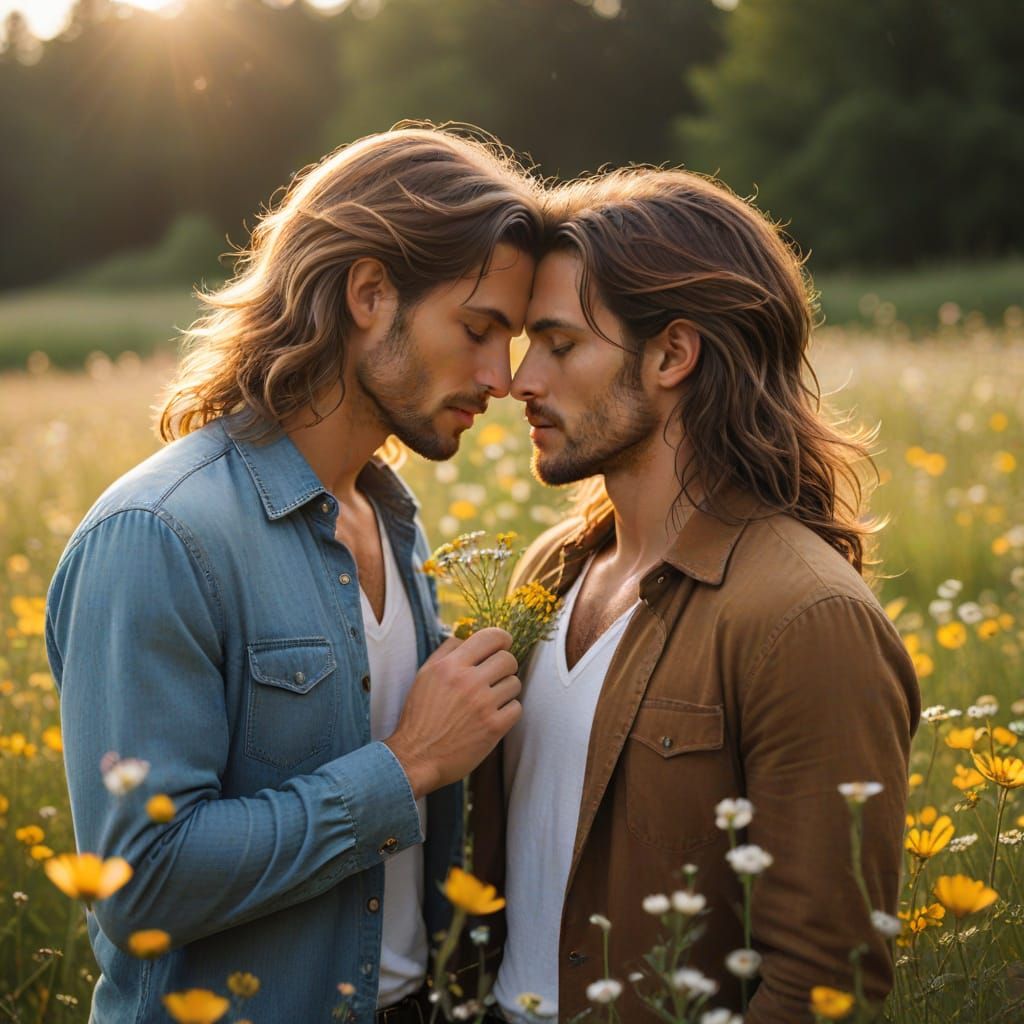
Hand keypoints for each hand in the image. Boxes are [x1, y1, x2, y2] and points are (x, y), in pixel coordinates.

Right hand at [384, 627, 520, 797]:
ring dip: (506, 690)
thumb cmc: (420, 716)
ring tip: (490, 700)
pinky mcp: (493, 728)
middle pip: (508, 659)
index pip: (491, 637)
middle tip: (495, 676)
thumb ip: (447, 652)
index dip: (502, 639)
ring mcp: (482, 705)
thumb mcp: (425, 675)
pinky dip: (508, 711)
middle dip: (505, 666)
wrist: (415, 757)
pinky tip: (492, 716)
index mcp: (450, 666)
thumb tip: (469, 637)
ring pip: (515, 683)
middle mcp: (468, 682)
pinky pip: (517, 707)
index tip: (502, 645)